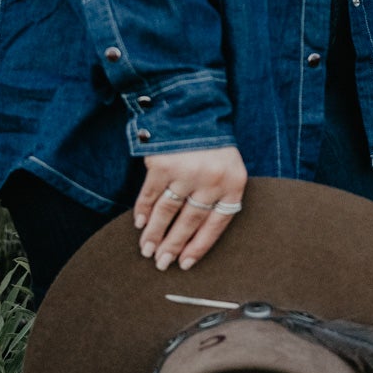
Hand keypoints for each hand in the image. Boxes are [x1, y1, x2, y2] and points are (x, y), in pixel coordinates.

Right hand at [133, 146, 248, 271]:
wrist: (193, 108)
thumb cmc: (212, 145)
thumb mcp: (227, 168)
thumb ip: (218, 196)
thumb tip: (194, 236)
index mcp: (233, 183)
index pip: (216, 224)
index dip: (199, 247)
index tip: (185, 264)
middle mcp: (211, 180)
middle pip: (189, 222)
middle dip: (173, 246)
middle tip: (161, 263)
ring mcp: (186, 172)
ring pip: (167, 213)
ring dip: (154, 234)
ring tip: (146, 250)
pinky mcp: (163, 164)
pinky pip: (151, 196)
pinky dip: (143, 211)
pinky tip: (139, 223)